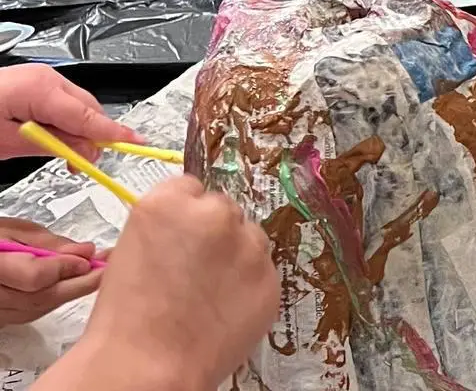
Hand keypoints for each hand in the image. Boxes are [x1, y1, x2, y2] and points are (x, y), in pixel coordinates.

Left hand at [0, 64, 142, 161]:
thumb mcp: (8, 141)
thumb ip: (52, 145)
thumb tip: (86, 150)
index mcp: (41, 88)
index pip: (88, 117)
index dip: (113, 133)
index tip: (137, 143)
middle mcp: (46, 77)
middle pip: (89, 110)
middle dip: (92, 137)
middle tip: (79, 163)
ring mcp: (41, 77)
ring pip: (79, 107)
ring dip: (78, 131)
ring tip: (60, 152)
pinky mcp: (35, 83)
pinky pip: (64, 103)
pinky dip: (66, 121)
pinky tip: (53, 135)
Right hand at [0, 218, 101, 325]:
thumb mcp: (11, 230)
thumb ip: (47, 242)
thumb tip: (86, 251)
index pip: (34, 277)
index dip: (65, 268)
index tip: (92, 257)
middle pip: (42, 298)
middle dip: (80, 283)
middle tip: (107, 268)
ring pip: (40, 309)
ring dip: (70, 292)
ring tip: (94, 274)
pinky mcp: (2, 319)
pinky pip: (32, 314)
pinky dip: (54, 300)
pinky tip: (69, 285)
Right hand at [79, 176, 276, 388]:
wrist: (150, 365)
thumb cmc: (127, 317)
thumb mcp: (131, 250)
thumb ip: (167, 227)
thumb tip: (186, 227)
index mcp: (169, 202)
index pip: (190, 188)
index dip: (185, 214)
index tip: (181, 234)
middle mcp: (215, 215)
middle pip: (224, 210)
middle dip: (214, 234)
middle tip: (194, 268)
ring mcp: (249, 247)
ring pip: (249, 239)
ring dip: (236, 256)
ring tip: (208, 293)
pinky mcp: (271, 279)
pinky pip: (263, 272)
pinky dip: (248, 286)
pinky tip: (223, 308)